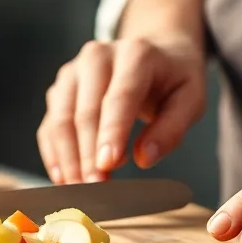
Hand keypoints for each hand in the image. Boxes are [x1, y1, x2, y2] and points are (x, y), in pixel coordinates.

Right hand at [37, 35, 206, 183]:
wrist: (155, 54)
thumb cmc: (173, 81)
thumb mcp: (190, 99)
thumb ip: (172, 128)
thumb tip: (144, 158)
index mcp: (136, 54)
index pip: (119, 97)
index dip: (112, 132)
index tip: (107, 165)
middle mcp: (98, 56)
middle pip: (85, 110)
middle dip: (88, 154)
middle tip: (96, 189)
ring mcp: (73, 72)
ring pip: (61, 119)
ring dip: (69, 158)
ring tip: (81, 188)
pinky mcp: (60, 89)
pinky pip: (50, 125)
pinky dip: (55, 154)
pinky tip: (64, 177)